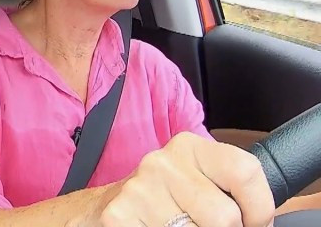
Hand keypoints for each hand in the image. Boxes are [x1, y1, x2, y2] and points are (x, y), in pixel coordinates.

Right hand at [98, 132, 274, 226]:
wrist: (104, 208)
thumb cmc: (164, 200)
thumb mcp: (199, 181)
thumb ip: (231, 189)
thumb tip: (261, 221)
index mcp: (189, 147)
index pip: (245, 171)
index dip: (260, 209)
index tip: (252, 223)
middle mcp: (162, 163)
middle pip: (225, 216)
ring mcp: (139, 191)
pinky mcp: (120, 217)